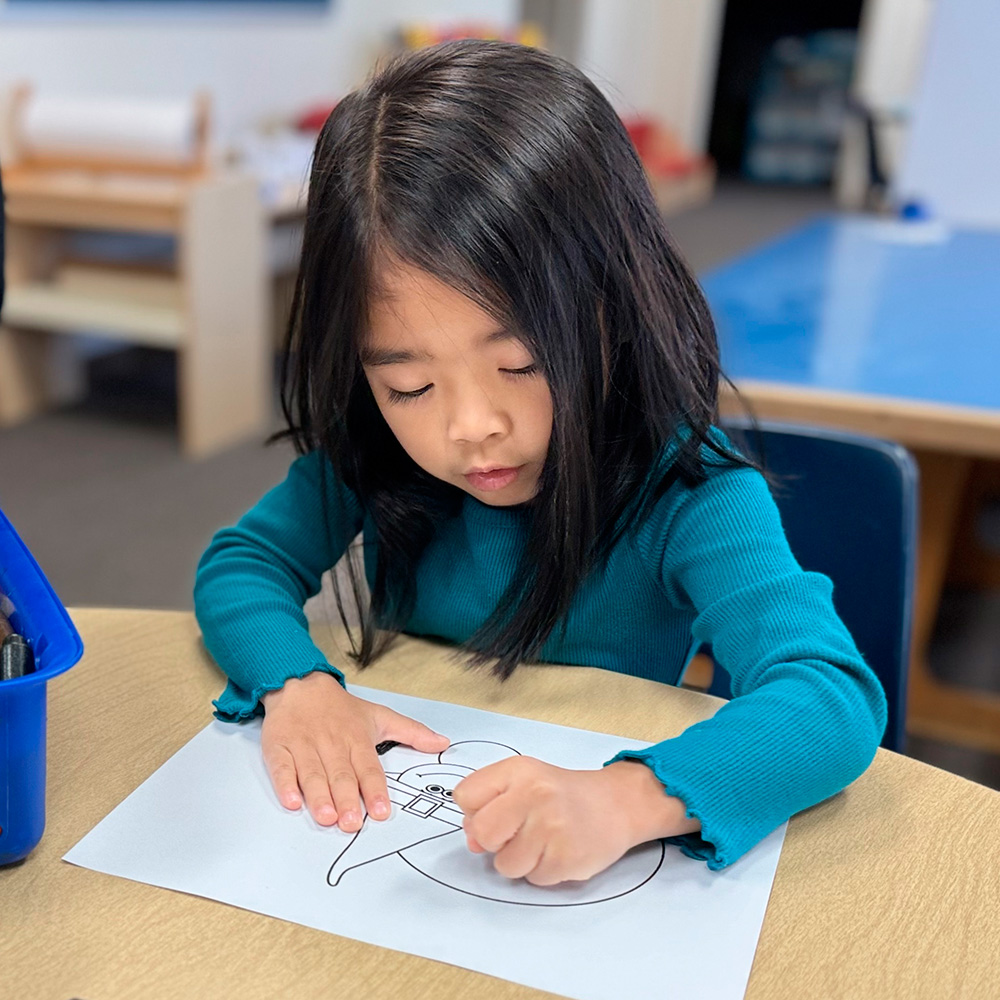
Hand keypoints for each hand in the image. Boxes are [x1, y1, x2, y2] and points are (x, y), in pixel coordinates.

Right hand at [260, 670, 448, 832]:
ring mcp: (303, 745)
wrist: (299, 684)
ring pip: (312, 773)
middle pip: (340, 773)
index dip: (374, 790)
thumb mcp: (379, 715)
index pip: (369, 767)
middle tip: (352, 822)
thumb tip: (443, 743)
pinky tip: (292, 801)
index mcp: (356, 737)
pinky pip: (281, 767)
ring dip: (319, 796)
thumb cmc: (341, 708)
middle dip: (346, 798)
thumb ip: (411, 732)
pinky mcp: (278, 747)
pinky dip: (285, 784)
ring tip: (327, 817)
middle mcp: (331, 742)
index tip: (381, 811)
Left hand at [452, 757, 698, 885]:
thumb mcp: (523, 781)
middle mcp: (534, 795)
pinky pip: (533, 879)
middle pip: (482, 833)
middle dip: (494, 840)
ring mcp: (552, 828)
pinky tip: (558, 851)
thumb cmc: (561, 793)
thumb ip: (489, 804)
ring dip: (519, 860)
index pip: (465, 796)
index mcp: (519, 771)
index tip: (497, 810)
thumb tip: (472, 841)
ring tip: (542, 841)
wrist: (617, 804)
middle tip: (517, 831)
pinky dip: (542, 870)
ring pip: (505, 864)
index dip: (475, 810)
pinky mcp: (567, 859)